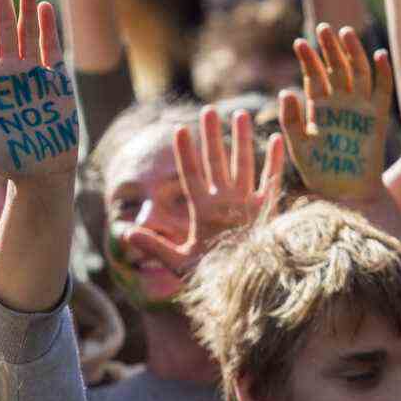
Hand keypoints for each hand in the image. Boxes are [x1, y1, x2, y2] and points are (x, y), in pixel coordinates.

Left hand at [0, 0, 78, 181]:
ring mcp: (31, 76)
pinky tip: (45, 9)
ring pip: (27, 35)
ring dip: (27, 9)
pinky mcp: (55, 83)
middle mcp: (7, 74)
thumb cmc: (6, 160)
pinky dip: (48, 30)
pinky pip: (50, 51)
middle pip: (1, 28)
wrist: (40, 172)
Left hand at [125, 107, 282, 274]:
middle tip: (208, 111)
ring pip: (243, 165)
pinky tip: (274, 139)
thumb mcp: (178, 261)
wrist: (241, 290)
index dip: (185, 154)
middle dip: (212, 137)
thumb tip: (126, 234)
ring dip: (241, 141)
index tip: (179, 130)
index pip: (190, 175)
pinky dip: (273, 162)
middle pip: (215, 162)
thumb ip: (155, 245)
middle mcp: (223, 201)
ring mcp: (245, 204)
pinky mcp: (266, 212)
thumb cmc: (209, 276)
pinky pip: (270, 182)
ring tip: (238, 114)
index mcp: (202, 210)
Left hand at [279, 24, 392, 200]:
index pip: (314, 76)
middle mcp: (339, 102)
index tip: (299, 43)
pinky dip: (382, 72)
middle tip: (324, 27)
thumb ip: (291, 120)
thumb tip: (285, 91)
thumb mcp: (299, 145)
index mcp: (318, 107)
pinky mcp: (378, 115)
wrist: (347, 192)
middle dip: (330, 47)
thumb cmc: (320, 172)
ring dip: (353, 52)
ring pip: (358, 71)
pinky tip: (379, 54)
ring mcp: (360, 106)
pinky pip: (383, 89)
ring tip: (345, 32)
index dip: (308, 59)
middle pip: (336, 67)